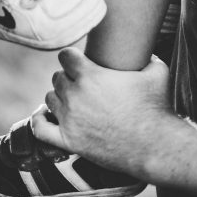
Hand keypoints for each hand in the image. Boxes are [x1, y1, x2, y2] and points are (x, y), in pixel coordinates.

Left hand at [31, 48, 170, 179]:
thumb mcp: (157, 71)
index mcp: (90, 75)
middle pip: (57, 78)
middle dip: (68, 78)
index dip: (71, 57)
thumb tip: (146, 49)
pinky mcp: (69, 142)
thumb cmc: (157, 108)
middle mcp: (75, 96)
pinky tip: (46, 115)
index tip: (78, 60)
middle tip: (81, 83)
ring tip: (72, 99)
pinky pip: (40, 129)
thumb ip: (148, 55)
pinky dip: (40, 121)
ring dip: (59, 97)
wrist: (156, 147)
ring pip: (50, 99)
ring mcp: (70, 120)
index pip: (65, 56)